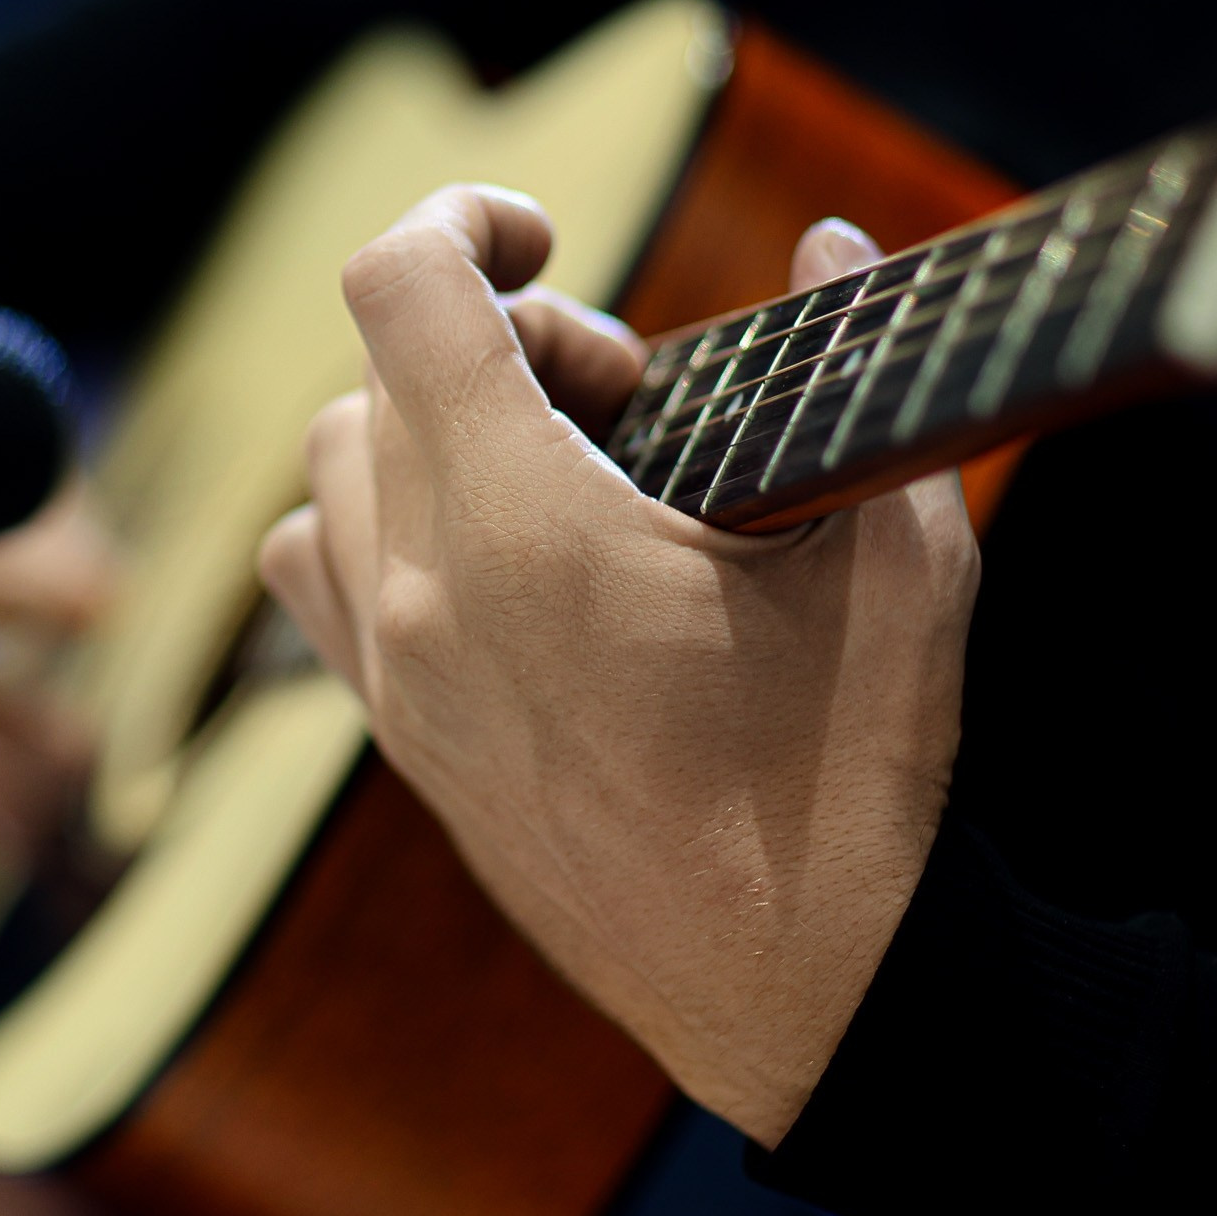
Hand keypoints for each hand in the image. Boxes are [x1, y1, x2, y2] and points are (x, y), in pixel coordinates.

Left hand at [257, 186, 977, 1146]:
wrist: (794, 996)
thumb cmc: (849, 782)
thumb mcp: (897, 559)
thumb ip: (852, 372)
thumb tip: (833, 241)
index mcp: (527, 531)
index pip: (398, 295)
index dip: (460, 220)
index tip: (545, 239)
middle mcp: (423, 596)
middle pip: (371, 379)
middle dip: (488, 344)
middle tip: (619, 399)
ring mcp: (394, 679)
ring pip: (326, 479)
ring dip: (417, 433)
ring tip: (549, 472)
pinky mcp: (397, 743)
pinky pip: (319, 583)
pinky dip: (377, 529)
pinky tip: (498, 561)